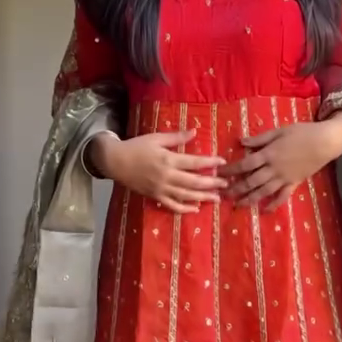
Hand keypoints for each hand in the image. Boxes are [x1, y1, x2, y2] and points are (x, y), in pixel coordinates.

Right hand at [88, 129, 225, 213]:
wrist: (115, 161)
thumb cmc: (137, 147)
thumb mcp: (156, 138)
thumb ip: (176, 137)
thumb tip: (195, 131)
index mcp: (168, 159)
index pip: (195, 162)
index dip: (211, 163)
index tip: (223, 162)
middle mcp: (167, 176)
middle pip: (194, 182)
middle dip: (212, 183)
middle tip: (226, 184)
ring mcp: (161, 189)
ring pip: (186, 196)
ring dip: (203, 197)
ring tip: (217, 198)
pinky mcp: (155, 197)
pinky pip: (172, 206)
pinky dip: (185, 209)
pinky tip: (196, 209)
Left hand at [226, 113, 341, 209]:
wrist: (325, 142)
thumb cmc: (302, 132)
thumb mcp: (279, 131)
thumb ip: (260, 138)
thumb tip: (241, 142)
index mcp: (268, 154)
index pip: (245, 164)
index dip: (231, 170)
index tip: (219, 173)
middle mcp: (274, 169)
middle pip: (251, 181)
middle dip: (236, 189)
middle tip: (222, 195)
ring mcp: (284, 178)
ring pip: (263, 192)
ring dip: (249, 199)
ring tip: (238, 205)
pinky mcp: (294, 183)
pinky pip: (282, 197)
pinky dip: (273, 205)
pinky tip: (264, 211)